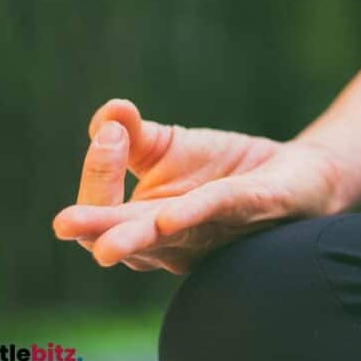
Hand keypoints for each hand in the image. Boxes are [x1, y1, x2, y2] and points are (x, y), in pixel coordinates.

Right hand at [52, 99, 343, 273]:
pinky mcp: (254, 209)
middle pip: (127, 242)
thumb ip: (133, 135)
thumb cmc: (226, 169)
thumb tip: (107, 114)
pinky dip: (194, 216)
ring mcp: (214, 231)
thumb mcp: (170, 146)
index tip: (109, 132)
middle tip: (64, 223)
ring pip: (168, 241)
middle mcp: (175, 239)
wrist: (295, 171)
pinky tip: (171, 216)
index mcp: (147, 223)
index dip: (98, 173)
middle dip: (97, 230)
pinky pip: (220, 215)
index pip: (104, 214)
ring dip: (137, 239)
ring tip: (107, 246)